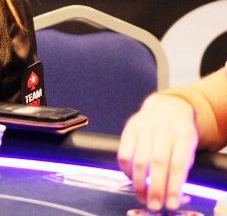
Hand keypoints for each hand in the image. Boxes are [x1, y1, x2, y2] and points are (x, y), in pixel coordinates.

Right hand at [117, 94, 197, 210]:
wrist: (166, 108)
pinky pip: (124, 153)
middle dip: (155, 187)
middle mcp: (163, 129)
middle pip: (157, 162)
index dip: (173, 186)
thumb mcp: (188, 146)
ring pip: (138, 159)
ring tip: (142, 196)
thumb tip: (173, 194)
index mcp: (183, 134)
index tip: (171, 203)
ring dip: (139, 182)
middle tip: (154, 204)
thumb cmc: (179, 133)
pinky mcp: (129, 128)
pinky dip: (126, 169)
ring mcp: (144, 127)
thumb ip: (182, 167)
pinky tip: (131, 177)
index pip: (178, 164)